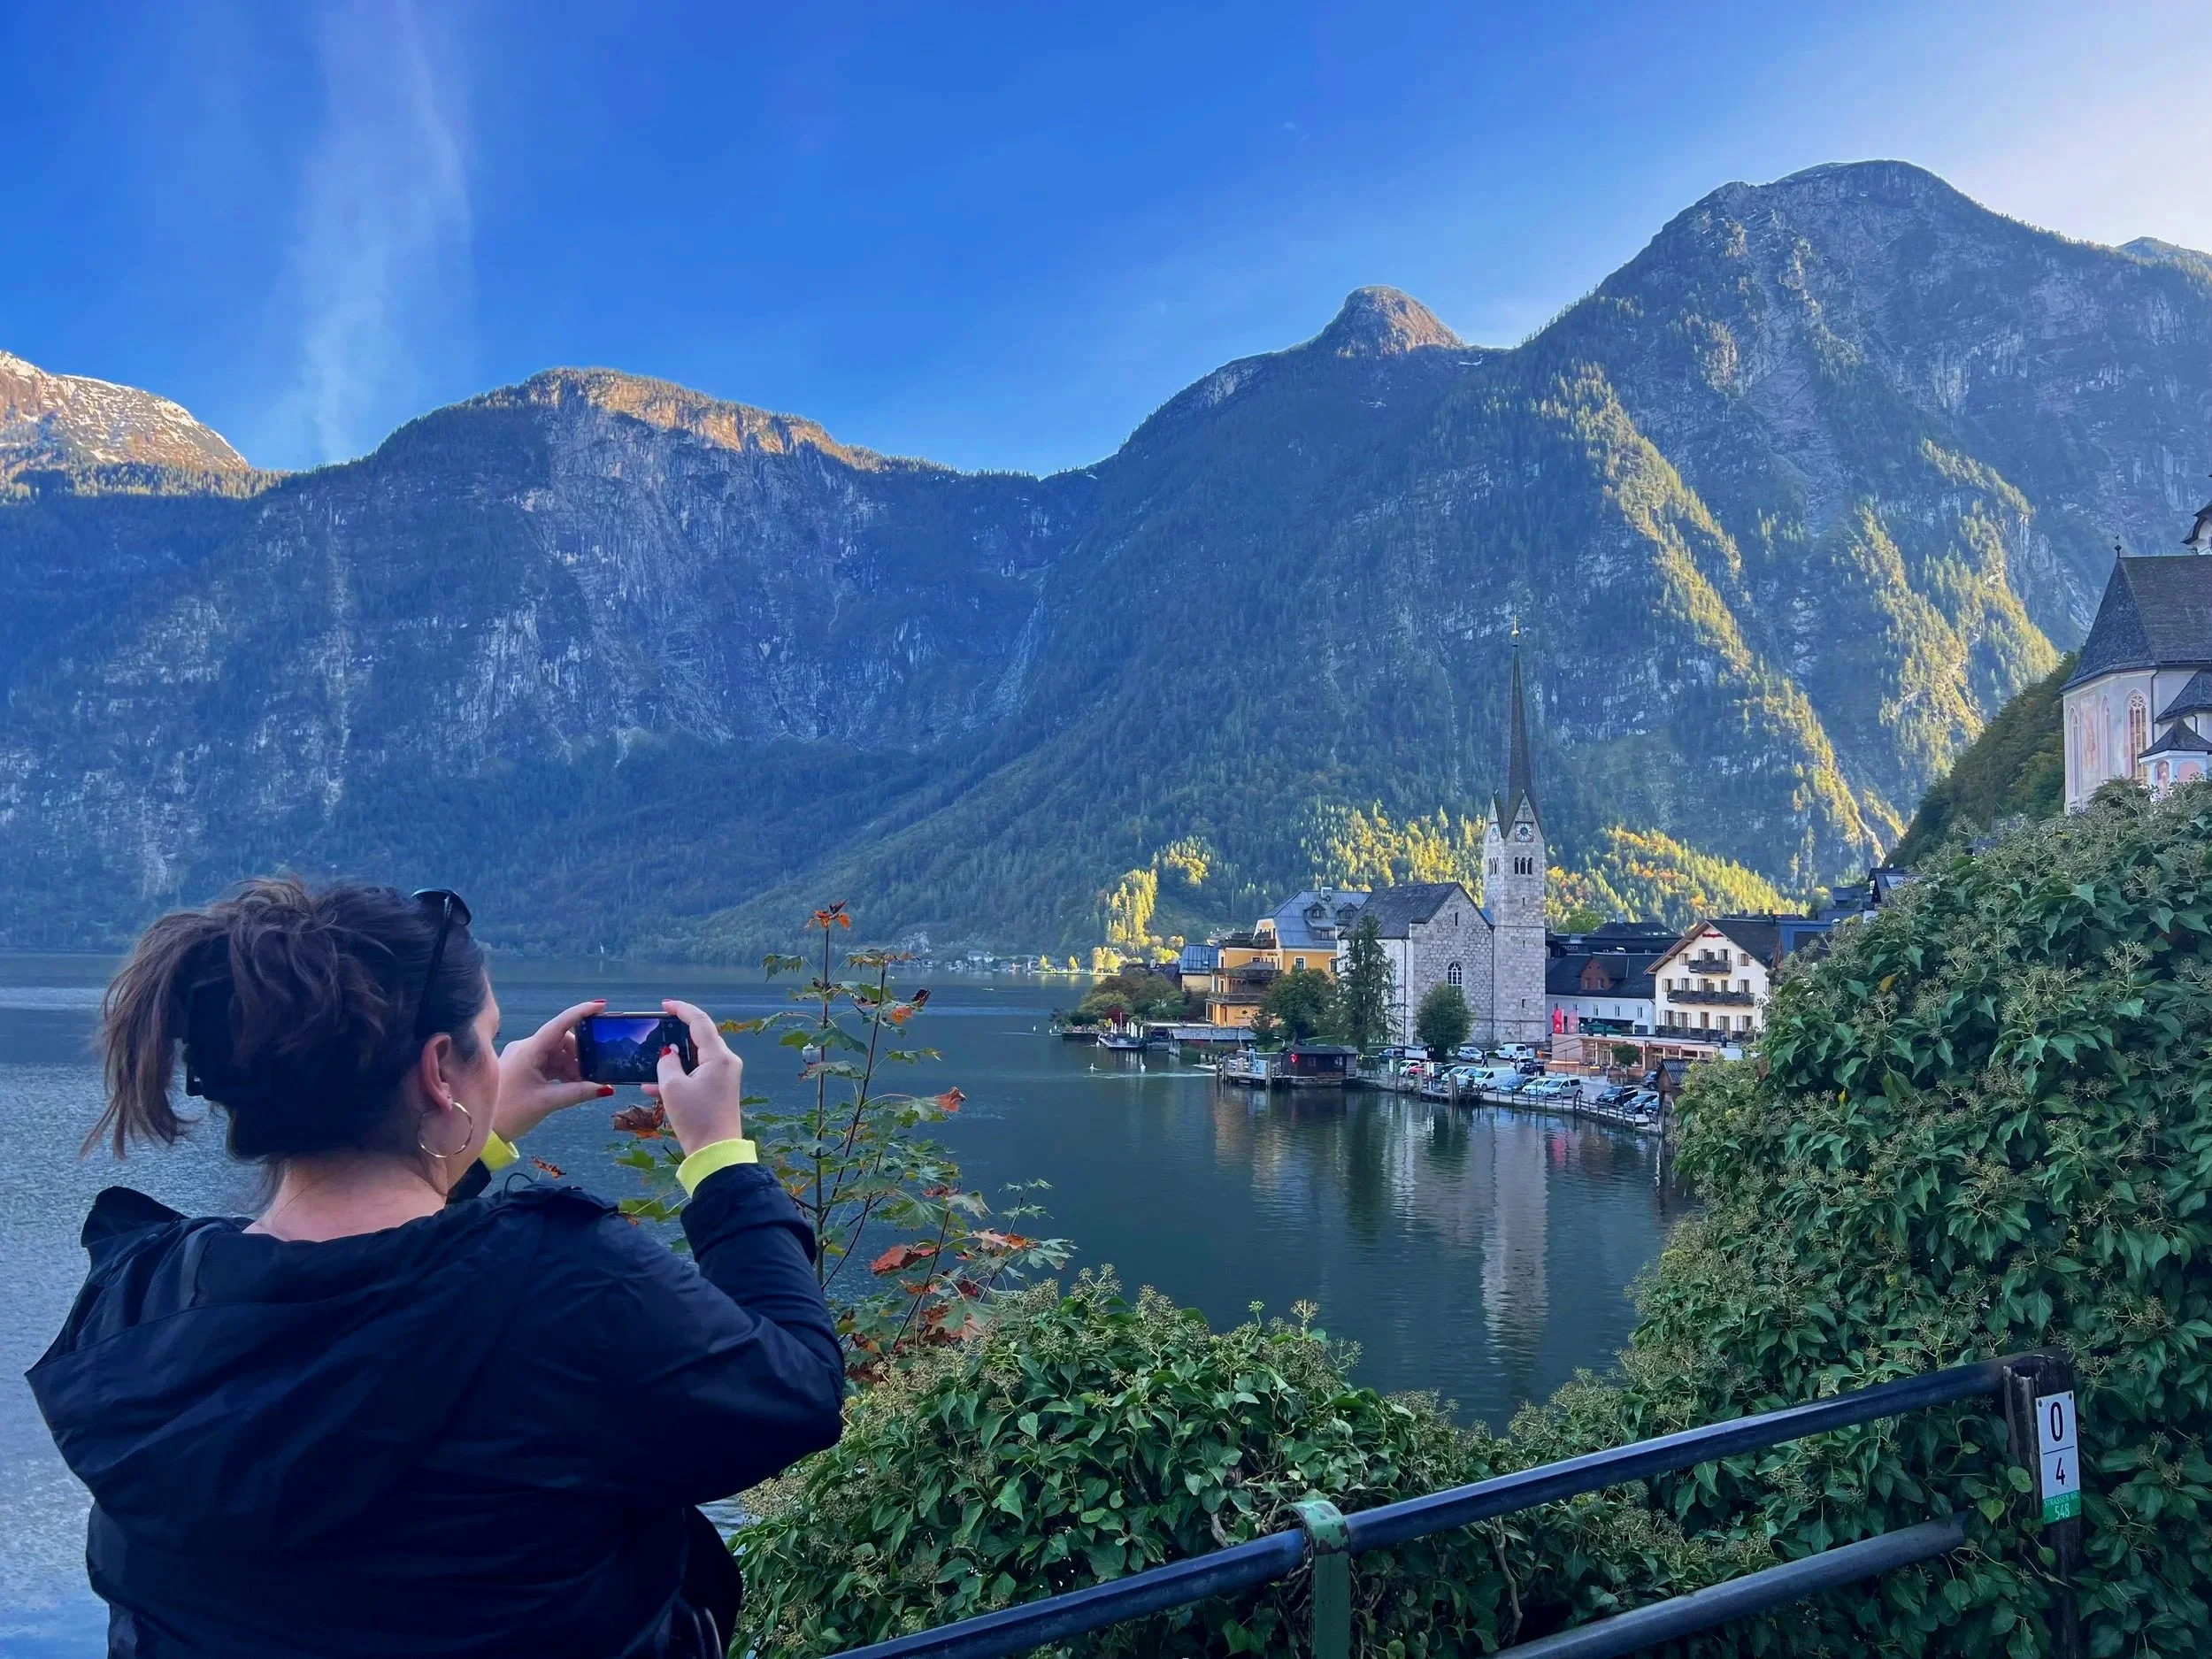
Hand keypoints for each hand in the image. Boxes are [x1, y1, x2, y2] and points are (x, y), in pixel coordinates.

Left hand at [494, 999, 612, 1140]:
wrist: (482, 1130)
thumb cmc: (509, 1113)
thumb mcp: (547, 1101)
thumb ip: (578, 1092)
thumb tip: (606, 1088)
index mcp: (529, 1050)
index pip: (559, 1025)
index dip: (581, 1013)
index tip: (601, 1005)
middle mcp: (525, 1048)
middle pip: (561, 1041)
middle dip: (580, 1054)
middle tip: (596, 1071)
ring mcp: (523, 1057)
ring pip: (557, 1053)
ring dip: (572, 1066)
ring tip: (585, 1084)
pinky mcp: (523, 1068)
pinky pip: (549, 1063)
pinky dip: (563, 1072)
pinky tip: (573, 1085)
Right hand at [642, 997, 743, 1154]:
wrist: (715, 1152)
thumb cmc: (695, 1117)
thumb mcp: (672, 1088)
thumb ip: (667, 1064)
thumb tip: (668, 1054)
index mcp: (719, 1056)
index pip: (700, 1022)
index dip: (682, 1010)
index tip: (665, 1004)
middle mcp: (726, 1062)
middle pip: (700, 1038)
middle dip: (676, 1034)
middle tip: (657, 1029)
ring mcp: (724, 1077)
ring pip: (696, 1058)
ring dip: (673, 1060)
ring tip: (649, 1061)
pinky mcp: (719, 1090)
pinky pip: (697, 1075)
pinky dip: (678, 1077)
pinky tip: (651, 1086)